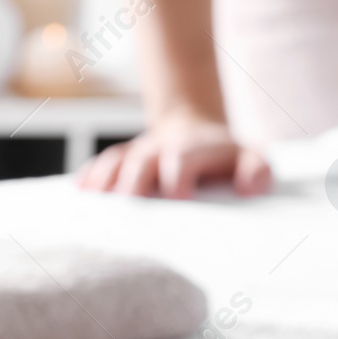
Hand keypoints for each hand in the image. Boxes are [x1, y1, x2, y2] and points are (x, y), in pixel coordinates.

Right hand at [77, 115, 271, 198]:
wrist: (194, 129)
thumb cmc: (223, 158)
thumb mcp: (251, 156)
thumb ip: (257, 170)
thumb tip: (248, 188)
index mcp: (193, 148)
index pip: (183, 158)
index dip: (179, 175)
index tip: (178, 197)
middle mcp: (160, 148)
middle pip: (141, 162)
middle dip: (133, 183)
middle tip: (127, 209)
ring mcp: (137, 152)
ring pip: (116, 161)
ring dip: (104, 181)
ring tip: (95, 204)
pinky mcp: (120, 159)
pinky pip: (99, 165)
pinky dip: (88, 178)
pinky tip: (80, 193)